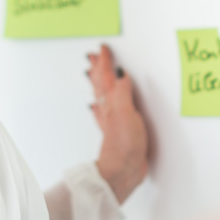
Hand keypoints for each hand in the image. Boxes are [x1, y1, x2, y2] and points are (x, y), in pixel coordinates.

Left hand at [87, 44, 149, 203]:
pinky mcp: (119, 131)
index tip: (103, 49)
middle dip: (97, 70)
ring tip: (94, 73)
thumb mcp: (126, 112)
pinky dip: (103, 105)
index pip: (106, 77)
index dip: (105, 62)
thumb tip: (120, 73)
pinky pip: (107, 112)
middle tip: (93, 56)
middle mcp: (109, 109)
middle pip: (100, 84)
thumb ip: (123, 92)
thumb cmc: (124, 145)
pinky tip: (99, 106)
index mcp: (111, 102)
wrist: (123, 171)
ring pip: (103, 96)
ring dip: (99, 83)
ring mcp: (112, 120)